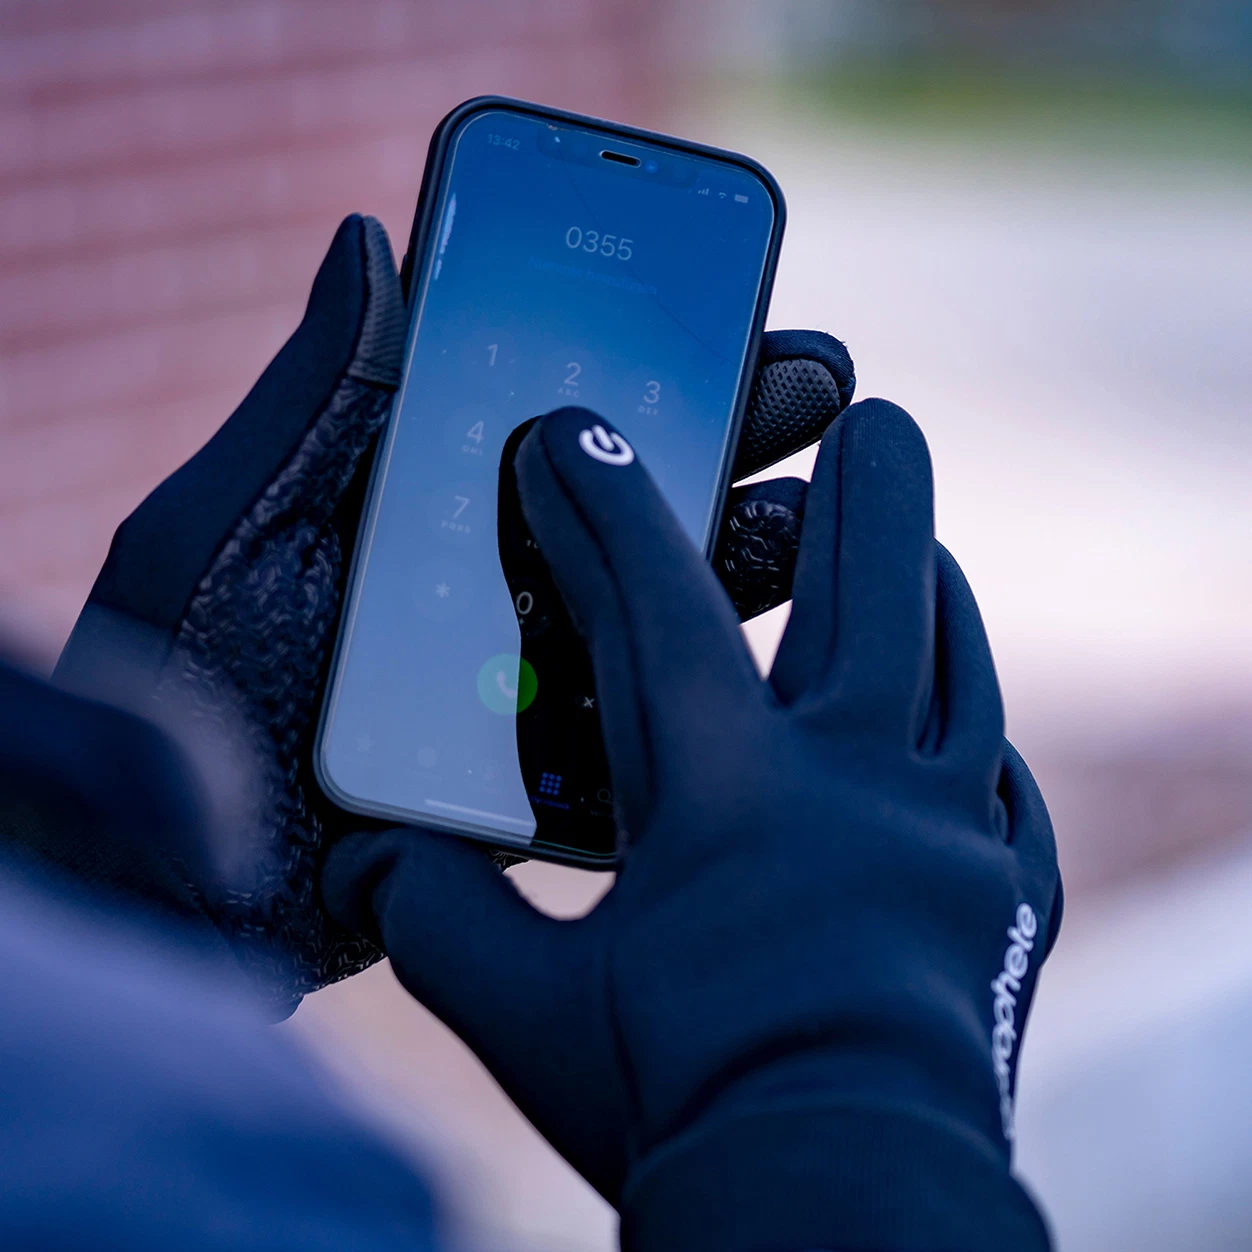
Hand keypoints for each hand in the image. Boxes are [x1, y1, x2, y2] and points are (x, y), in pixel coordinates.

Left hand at [52, 213, 854, 1010]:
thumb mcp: (229, 535)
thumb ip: (313, 408)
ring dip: (746, 559)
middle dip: (729, 434)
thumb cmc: (178, 696)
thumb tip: (371, 238)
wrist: (174, 888)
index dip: (640, 350)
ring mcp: (521, 680)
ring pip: (657, 607)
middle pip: (627, 496)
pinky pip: (643, 728)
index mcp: (419, 508)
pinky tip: (778, 667)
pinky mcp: (545, 775)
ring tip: (825, 522)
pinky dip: (711, 694)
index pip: (546, 411)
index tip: (722, 297)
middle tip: (821, 383)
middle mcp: (485, 584)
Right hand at [324, 403, 1062, 1250]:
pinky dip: (974, 728)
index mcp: (729, 791)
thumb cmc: (682, 1102)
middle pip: (877, 588)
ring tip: (918, 546)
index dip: (600, 508)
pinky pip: (1002, 772)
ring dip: (932, 585)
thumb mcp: (529, 1015)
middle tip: (870, 411)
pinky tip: (956, 724)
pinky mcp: (1005, 888)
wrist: (843, 1202)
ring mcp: (948, 828)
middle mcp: (857, 782)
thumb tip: (367, 869)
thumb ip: (436, 921)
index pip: (655, 606)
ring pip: (960, 660)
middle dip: (864, 488)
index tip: (570, 433)